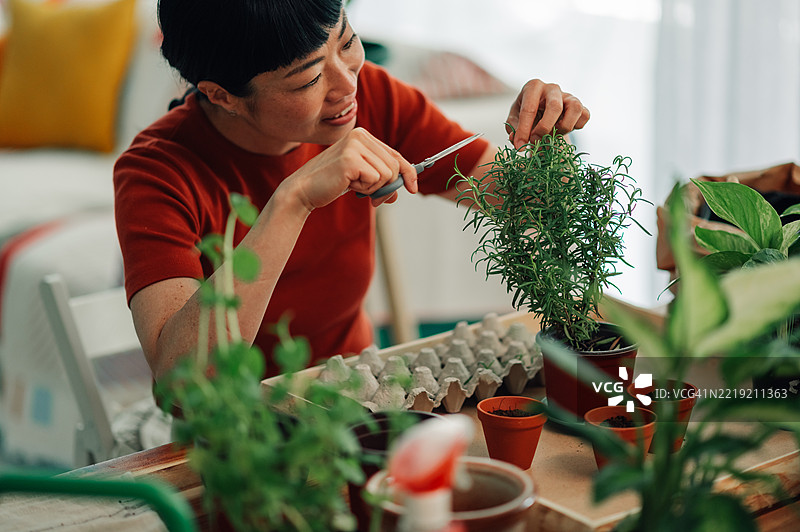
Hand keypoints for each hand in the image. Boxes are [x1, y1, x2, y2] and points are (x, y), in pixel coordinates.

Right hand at [285, 127, 417, 209]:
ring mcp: (354, 145)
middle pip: (395, 166)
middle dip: (387, 186)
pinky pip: (376, 179)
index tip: (414, 188)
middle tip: (371, 197)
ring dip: (373, 187)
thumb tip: (399, 191)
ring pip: (388, 174)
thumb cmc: (332, 183)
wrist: (305, 190)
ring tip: (353, 185)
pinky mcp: (350, 159)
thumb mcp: (361, 180)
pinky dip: (365, 188)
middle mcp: (360, 136)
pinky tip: (348, 184)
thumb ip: (381, 182)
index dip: (408, 172)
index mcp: (363, 136)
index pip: (395, 154)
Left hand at [505, 79, 589, 147]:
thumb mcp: (514, 119)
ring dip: (564, 127)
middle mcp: (552, 88)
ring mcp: (568, 95)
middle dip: (544, 128)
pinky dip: (576, 126)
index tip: (520, 146)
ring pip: (575, 109)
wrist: (542, 112)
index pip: (529, 109)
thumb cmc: (526, 115)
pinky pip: (585, 116)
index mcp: (533, 87)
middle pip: (554, 107)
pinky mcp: (581, 105)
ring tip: (552, 135)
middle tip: (536, 142)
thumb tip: (517, 140)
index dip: (523, 130)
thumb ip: (513, 128)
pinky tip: (563, 129)